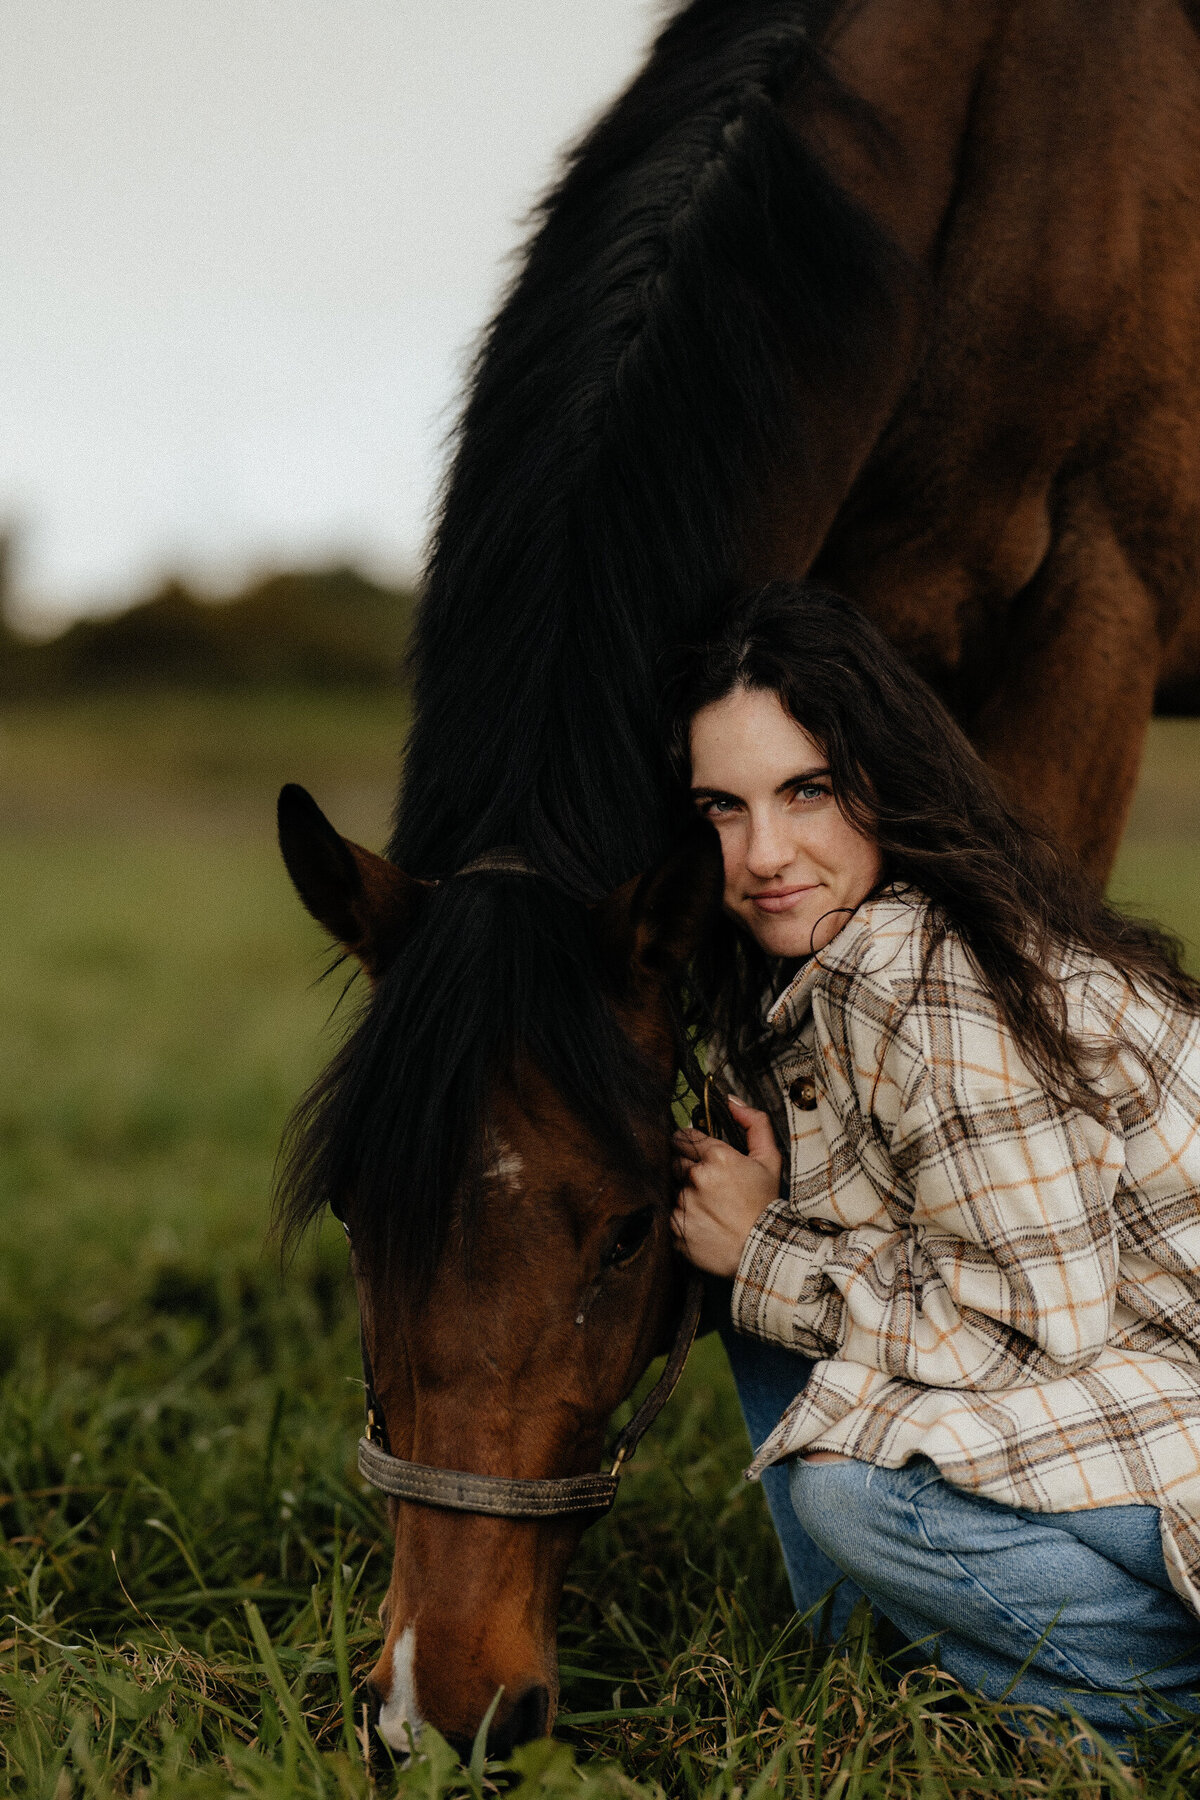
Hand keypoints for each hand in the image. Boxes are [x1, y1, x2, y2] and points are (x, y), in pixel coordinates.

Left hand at [670, 1095, 781, 1276]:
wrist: (763, 1251)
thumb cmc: (767, 1204)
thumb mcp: (770, 1160)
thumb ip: (754, 1123)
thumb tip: (732, 1100)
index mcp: (716, 1157)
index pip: (683, 1137)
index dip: (689, 1144)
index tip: (697, 1153)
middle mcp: (696, 1178)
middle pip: (675, 1161)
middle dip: (687, 1168)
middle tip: (709, 1183)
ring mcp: (683, 1204)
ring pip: (673, 1188)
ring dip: (686, 1193)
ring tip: (709, 1206)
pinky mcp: (675, 1228)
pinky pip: (671, 1214)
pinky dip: (683, 1217)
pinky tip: (704, 1222)